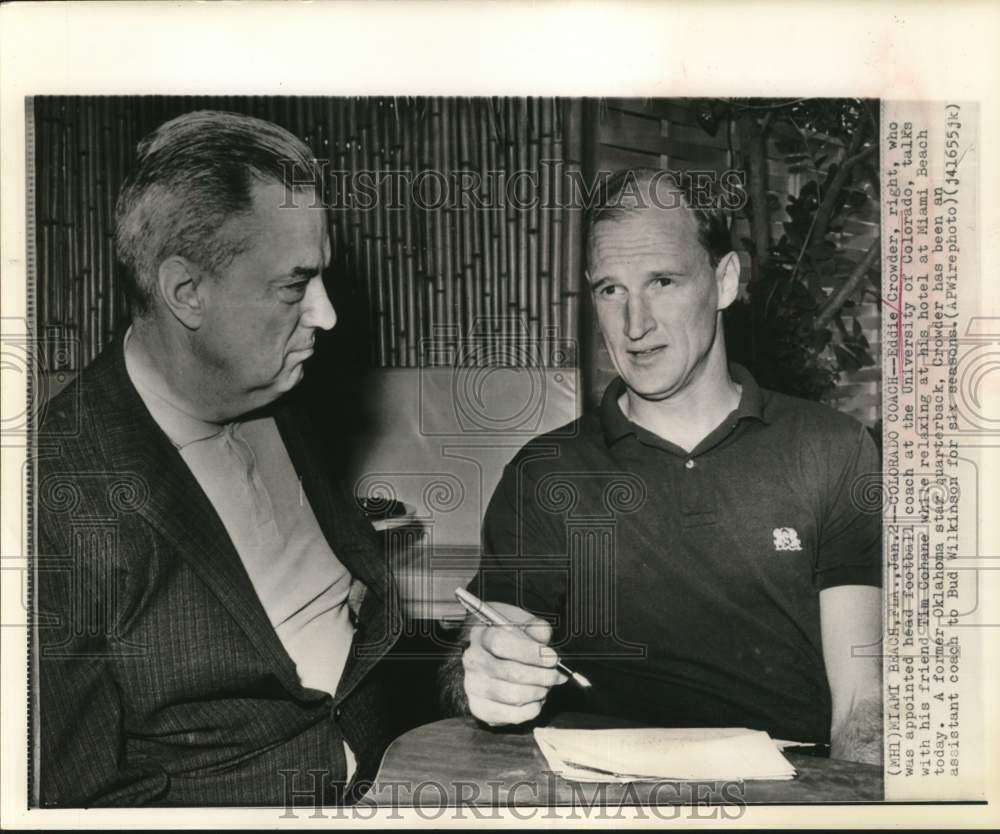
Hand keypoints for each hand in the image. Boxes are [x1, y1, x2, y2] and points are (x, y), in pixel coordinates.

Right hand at [462, 601, 567, 725]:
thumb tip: (543, 636)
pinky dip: (530, 710)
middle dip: (540, 675)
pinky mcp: (480, 708)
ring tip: (546, 687)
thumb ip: (535, 627)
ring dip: (537, 692)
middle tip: (555, 675)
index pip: (500, 643)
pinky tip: (536, 701)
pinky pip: (509, 715)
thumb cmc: (510, 639)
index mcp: (481, 635)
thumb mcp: (523, 624)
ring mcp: (473, 685)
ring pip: (511, 695)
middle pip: (509, 672)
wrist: (491, 658)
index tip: (551, 658)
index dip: (529, 652)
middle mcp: (473, 660)